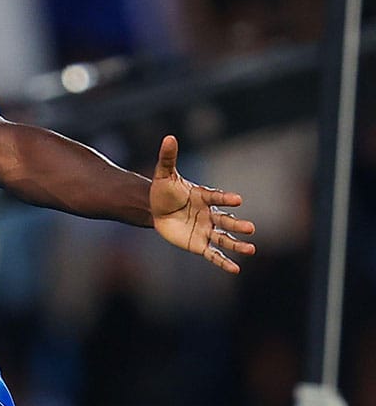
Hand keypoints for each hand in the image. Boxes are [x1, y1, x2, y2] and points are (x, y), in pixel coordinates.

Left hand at [150, 135, 255, 272]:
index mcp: (204, 197)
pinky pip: (213, 254)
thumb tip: (169, 137)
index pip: (216, 197)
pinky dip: (223, 262)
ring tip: (251, 249)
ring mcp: (206, 230)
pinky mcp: (199, 244)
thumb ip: (168, 157)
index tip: (238, 199)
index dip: (226, 198)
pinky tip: (235, 269)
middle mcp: (209, 214)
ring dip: (237, 244)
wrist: (154, 209)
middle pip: (225, 220)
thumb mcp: (164, 173)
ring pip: (224, 239)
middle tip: (251, 228)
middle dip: (237, 224)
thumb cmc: (163, 190)